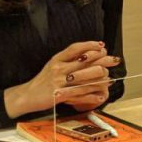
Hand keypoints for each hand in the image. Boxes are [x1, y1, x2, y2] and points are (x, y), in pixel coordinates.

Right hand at [3, 41, 121, 116]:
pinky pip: (80, 94)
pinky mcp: (60, 95)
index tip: (102, 45)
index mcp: (57, 59)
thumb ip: (68, 59)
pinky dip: (92, 95)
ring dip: (101, 78)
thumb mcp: (53, 65)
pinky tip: (101, 95)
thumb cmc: (43, 81)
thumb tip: (88, 53)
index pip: (75, 48)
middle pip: (84, 61)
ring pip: (85, 78)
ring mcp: (59, 82)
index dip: (90, 45)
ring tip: (110, 78)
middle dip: (103, 60)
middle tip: (114, 60)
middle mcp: (58, 68)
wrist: (27, 96)